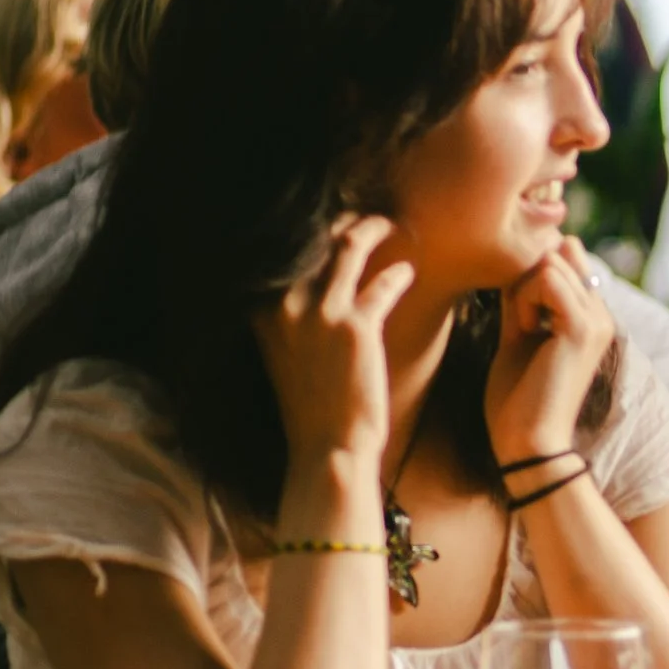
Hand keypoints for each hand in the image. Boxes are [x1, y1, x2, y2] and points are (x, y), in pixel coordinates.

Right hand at [252, 217, 411, 479]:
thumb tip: (310, 288)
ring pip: (348, 247)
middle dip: (343, 220)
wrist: (327, 449)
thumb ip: (290, 317)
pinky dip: (399, 274)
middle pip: (315, 238)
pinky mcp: (356, 327)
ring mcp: (319, 313)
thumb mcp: (284, 354)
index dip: (310, 231)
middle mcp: (283, 305)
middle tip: (366, 218)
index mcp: (261, 311)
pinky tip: (408, 272)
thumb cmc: (311, 408)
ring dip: (372, 229)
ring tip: (390, 225)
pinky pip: (384, 283)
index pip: (285, 252)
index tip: (331, 223)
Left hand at [488, 237, 617, 466]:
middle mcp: (601, 315)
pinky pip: (547, 279)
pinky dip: (526, 299)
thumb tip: (520, 265)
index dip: (530, 275)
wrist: (527, 442)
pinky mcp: (583, 328)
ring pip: (550, 264)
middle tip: (518, 324)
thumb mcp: (517, 336)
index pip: (563, 262)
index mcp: (590, 319)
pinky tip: (524, 330)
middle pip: (555, 257)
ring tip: (521, 329)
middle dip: (525, 280)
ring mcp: (597, 321)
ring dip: (523, 290)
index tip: (514, 310)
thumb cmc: (518, 399)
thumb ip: (523, 300)